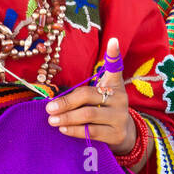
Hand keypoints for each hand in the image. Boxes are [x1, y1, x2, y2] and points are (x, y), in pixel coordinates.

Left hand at [45, 36, 135, 154]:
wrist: (124, 134)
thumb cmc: (104, 110)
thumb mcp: (99, 96)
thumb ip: (83, 93)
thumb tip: (53, 102)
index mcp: (113, 85)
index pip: (114, 67)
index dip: (113, 54)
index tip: (112, 40)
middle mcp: (119, 98)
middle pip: (88, 96)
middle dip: (66, 102)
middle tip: (49, 108)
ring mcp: (120, 116)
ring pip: (88, 115)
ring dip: (67, 118)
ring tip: (52, 120)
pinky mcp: (117, 133)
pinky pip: (92, 131)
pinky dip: (75, 130)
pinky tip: (64, 129)